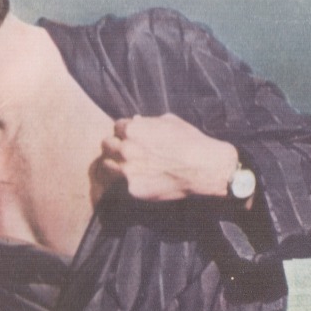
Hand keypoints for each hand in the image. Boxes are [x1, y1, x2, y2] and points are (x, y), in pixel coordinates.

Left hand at [99, 114, 240, 201]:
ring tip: (128, 168)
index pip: (116, 128)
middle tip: (126, 153)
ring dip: (115, 165)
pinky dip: (128, 183)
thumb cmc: (190, 141)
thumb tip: (136, 121)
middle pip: (106, 146)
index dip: (124, 133)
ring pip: (106, 166)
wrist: (203, 167)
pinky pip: (121, 185)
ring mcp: (127, 171)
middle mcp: (125, 149)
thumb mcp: (169, 122)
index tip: (132, 138)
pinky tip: (141, 181)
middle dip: (115, 147)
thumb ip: (147, 122)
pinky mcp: (133, 189)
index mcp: (132, 129)